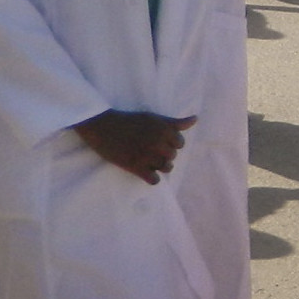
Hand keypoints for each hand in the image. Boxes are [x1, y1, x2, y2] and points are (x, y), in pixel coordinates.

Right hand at [75, 110, 195, 184]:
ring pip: (166, 168)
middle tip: (151, 151)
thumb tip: (196, 119)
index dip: (171, 143)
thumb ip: (175, 122)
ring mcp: (147, 156)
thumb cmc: (129, 121)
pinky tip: (144, 171)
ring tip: (148, 161)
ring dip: (159, 166)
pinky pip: (154, 180)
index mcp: (164, 130)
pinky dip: (152, 178)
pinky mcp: (135, 167)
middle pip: (173, 156)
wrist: (102, 127)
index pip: (180, 144)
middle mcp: (158, 143)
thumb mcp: (154, 118)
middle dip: (164, 155)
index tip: (159, 141)